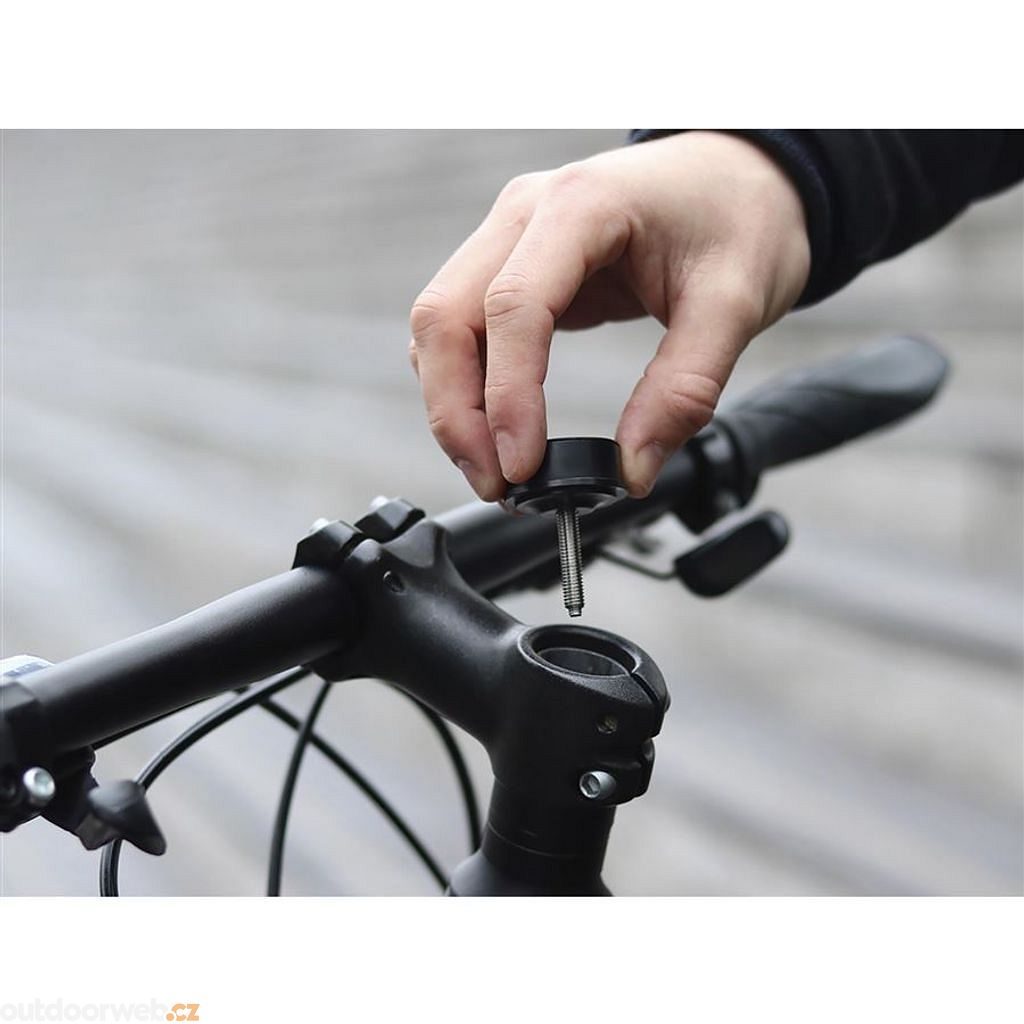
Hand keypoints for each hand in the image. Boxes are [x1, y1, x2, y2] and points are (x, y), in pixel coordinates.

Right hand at [409, 131, 810, 500]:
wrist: (739, 176)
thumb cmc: (740, 218)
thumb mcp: (735, 304)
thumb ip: (683, 390)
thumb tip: (632, 469)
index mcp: (581, 204)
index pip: (512, 305)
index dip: (507, 395)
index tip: (524, 465)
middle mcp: (526, 213)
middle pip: (445, 316)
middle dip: (457, 412)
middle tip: (497, 484)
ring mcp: (509, 237)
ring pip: (440, 327)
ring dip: (454, 406)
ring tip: (495, 470)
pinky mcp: (511, 266)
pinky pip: (463, 329)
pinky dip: (468, 387)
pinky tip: (497, 430)